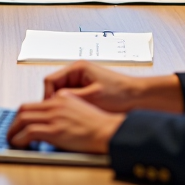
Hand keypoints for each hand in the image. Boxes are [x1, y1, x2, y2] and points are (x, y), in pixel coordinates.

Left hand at [7, 90, 123, 153]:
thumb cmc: (100, 125)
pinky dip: (19, 139)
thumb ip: (65, 111)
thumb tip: (54, 122)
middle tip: (11, 131)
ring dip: (13, 130)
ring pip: (22, 119)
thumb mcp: (81, 109)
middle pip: (24, 108)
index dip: (24, 114)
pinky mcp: (55, 130)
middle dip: (14, 121)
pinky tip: (18, 145)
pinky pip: (28, 132)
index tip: (20, 122)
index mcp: (62, 98)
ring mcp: (54, 117)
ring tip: (10, 140)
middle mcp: (55, 104)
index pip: (35, 103)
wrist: (109, 131)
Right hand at [43, 61, 184, 114]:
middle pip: (54, 87)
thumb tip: (53, 102)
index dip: (46, 96)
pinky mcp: (86, 90)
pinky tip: (76, 116)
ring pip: (62, 94)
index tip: (47, 109)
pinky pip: (71, 98)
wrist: (138, 97)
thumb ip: (71, 97)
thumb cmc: (120, 93)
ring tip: (66, 116)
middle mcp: (77, 72)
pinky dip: (71, 106)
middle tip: (54, 116)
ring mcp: (81, 81)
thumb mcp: (93, 96)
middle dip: (53, 101)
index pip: (49, 80)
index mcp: (77, 68)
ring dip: (62, 105)